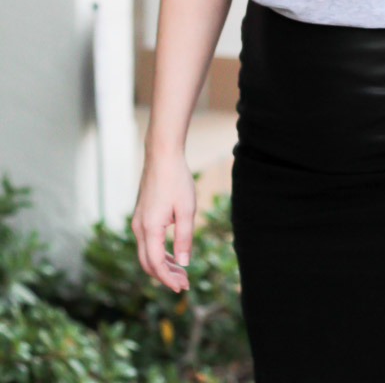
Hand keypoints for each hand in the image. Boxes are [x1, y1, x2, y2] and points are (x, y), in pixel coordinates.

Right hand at [130, 150, 195, 293]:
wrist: (162, 156)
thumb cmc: (177, 180)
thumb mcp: (186, 210)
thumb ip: (185, 237)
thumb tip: (184, 263)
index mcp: (150, 228)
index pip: (156, 264)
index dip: (168, 279)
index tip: (183, 288)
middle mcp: (139, 228)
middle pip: (148, 263)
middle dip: (165, 276)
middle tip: (184, 283)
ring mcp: (138, 222)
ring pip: (146, 253)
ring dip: (162, 265)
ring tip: (181, 272)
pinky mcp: (141, 216)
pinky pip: (147, 242)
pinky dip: (159, 253)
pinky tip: (173, 255)